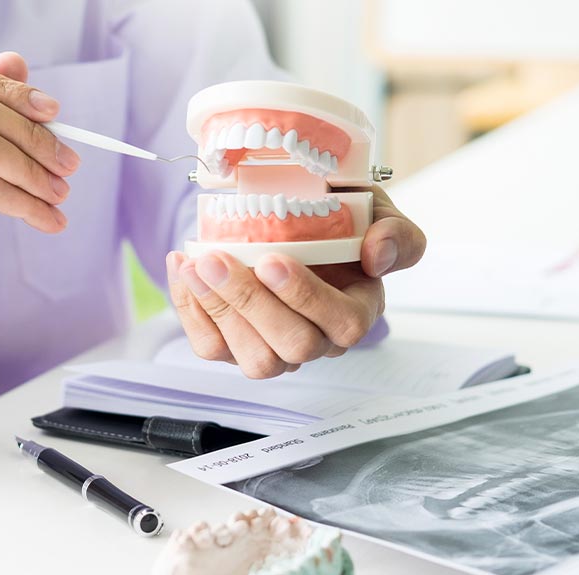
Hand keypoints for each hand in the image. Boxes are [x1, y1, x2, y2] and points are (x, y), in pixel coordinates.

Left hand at [167, 186, 425, 378]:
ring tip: (196, 264)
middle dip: (252, 304)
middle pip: (294, 347)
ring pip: (254, 359)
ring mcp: (276, 351)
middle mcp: (320, 341)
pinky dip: (191, 310)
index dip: (305, 296)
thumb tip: (376, 255)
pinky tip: (183, 268)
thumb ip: (395, 232)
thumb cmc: (335, 219)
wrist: (289, 217)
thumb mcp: (375, 212)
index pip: (344, 323)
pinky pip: (213, 348)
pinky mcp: (236, 349)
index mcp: (358, 310)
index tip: (271, 259)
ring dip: (219, 311)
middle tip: (219, 260)